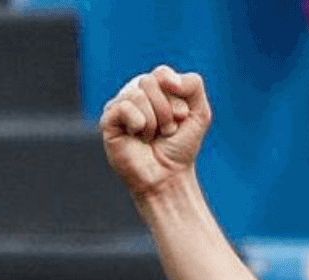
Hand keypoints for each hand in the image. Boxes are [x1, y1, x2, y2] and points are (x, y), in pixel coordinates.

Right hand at [100, 66, 213, 197]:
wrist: (168, 176)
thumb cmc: (181, 146)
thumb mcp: (200, 113)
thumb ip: (193, 85)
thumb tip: (167, 78)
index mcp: (155, 87)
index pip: (163, 74)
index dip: (176, 97)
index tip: (181, 117)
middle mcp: (135, 92)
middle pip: (150, 82)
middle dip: (166, 112)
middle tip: (166, 131)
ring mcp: (120, 105)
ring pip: (138, 94)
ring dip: (154, 122)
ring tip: (152, 136)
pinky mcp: (108, 120)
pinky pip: (124, 107)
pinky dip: (139, 125)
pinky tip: (137, 137)